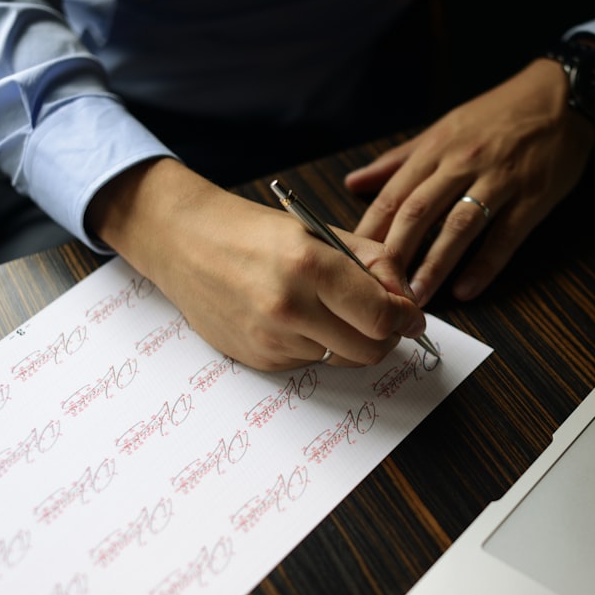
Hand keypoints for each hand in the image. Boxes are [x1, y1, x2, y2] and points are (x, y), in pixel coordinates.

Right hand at [87, 158, 426, 370]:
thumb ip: (374, 263)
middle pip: (370, 350)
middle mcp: (289, 307)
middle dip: (387, 336)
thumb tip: (409, 300)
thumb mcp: (320, 231)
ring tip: (331, 310)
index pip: (382, 316)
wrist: (184, 242)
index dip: (406, 319)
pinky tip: (297, 318)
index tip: (410, 314)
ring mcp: (270, 339)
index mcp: (310, 265)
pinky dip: (317, 346)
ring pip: (342, 359)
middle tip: (383, 318)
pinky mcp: (258, 359)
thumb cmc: (254, 231)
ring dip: (350, 340)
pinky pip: (310, 363)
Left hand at [345, 58, 594, 306]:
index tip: (352, 262)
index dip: (371, 231)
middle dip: (395, 254)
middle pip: (418, 212)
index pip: (393, 195)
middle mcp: (463, 162)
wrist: (562, 95)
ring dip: (435, 266)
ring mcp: (499, 180)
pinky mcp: (532, 197)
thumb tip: (354, 183)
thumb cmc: (499, 114)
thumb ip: (399, 159)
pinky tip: (466, 290)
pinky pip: (504, 237)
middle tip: (379, 290)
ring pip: (458, 227)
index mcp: (437, 147)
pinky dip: (484, 266)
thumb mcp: (445, 128)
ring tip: (417, 298)